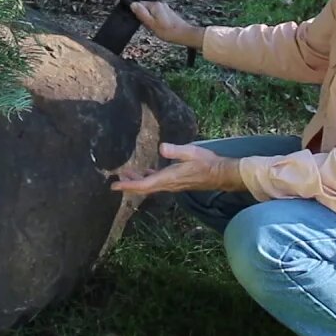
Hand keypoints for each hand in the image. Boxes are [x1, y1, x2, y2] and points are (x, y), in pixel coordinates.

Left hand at [111, 143, 244, 194]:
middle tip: (116, 181)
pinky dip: (148, 179)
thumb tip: (161, 148)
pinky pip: (158, 182)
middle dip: (129, 185)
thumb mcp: (191, 152)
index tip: (115, 185)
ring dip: (138, 181)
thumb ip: (176, 150)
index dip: (128, 185)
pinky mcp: (176, 181)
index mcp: (168, 178)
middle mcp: (168, 184)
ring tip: (127, 174)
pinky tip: (146, 172)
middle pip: (144, 188)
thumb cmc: (207, 162)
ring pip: (151, 185)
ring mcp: (172, 184)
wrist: (220, 174)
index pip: (144, 185)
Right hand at [130, 1, 203, 47]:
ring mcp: (165, 8)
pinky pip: (158, 15)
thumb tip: (132, 4)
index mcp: (155, 5)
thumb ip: (142, 14)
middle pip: (146, 9)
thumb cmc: (168, 31)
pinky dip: (157, 21)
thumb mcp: (151, 24)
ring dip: (151, 20)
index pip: (140, 5)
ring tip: (156, 28)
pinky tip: (161, 28)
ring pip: (152, 13)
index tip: (143, 22)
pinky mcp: (168, 13)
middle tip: (150, 27)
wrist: (184, 34)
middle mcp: (160, 4)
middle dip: (146, 18)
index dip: (138, 14)